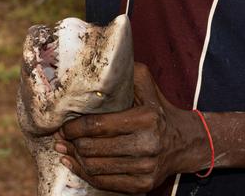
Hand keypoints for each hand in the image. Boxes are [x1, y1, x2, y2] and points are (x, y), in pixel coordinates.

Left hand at [55, 63, 204, 192]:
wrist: (184, 142)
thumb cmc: (157, 109)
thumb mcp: (145, 84)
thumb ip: (123, 71)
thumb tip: (97, 60)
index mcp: (146, 118)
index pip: (98, 126)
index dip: (74, 127)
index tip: (64, 126)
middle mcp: (147, 145)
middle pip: (93, 148)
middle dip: (71, 143)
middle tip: (60, 138)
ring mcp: (145, 168)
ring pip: (95, 168)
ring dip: (75, 159)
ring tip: (65, 149)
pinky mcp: (142, 185)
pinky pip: (104, 183)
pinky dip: (85, 174)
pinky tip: (75, 164)